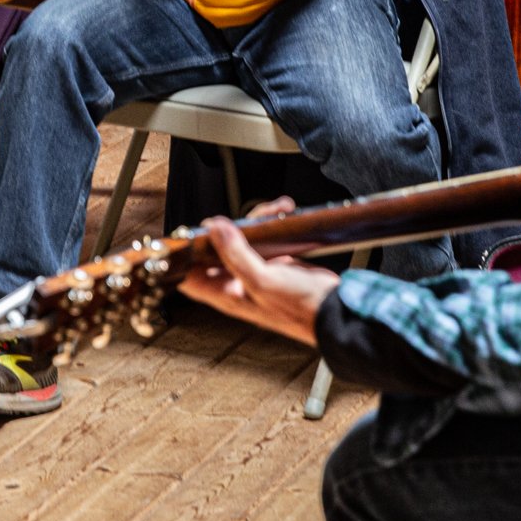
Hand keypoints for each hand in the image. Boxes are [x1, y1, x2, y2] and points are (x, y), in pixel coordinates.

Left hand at [177, 215, 338, 346]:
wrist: (336, 311)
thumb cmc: (301, 308)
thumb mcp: (263, 281)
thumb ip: (235, 254)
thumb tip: (214, 228)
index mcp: (226, 294)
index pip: (188, 276)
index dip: (183, 255)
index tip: (188, 232)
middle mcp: (237, 284)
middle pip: (216, 250)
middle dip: (226, 227)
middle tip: (239, 217)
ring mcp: (255, 273)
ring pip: (242, 239)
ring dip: (255, 221)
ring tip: (275, 210)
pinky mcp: (274, 264)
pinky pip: (264, 239)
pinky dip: (272, 225)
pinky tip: (284, 213)